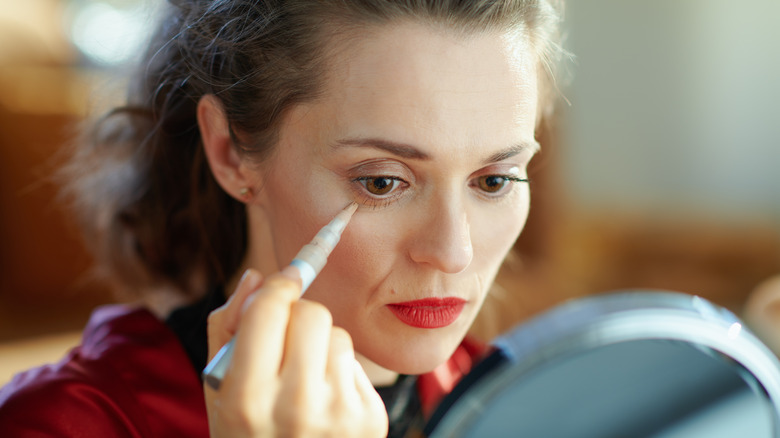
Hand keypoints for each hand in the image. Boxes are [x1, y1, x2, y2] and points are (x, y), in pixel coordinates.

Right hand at [204, 268, 388, 436]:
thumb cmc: (248, 435)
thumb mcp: (219, 391)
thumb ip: (228, 330)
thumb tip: (257, 277)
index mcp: (248, 399)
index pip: (271, 310)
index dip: (278, 285)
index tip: (284, 279)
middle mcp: (296, 407)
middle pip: (313, 314)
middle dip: (298, 316)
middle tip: (285, 340)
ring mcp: (339, 415)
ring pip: (338, 335)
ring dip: (321, 345)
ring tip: (303, 380)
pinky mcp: (370, 419)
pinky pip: (356, 363)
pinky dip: (339, 371)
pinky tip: (324, 400)